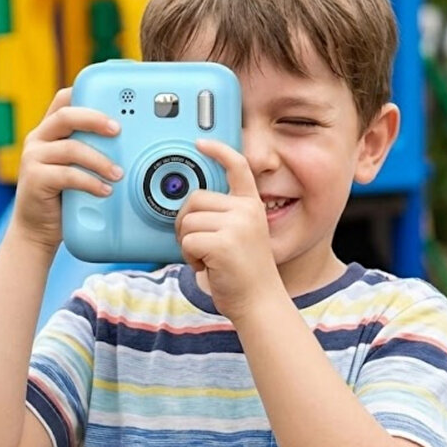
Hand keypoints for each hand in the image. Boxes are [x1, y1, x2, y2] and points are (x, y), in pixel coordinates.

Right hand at [11, 87, 122, 253]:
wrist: (37, 229)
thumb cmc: (64, 197)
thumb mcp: (79, 168)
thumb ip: (93, 152)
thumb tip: (131, 145)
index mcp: (50, 130)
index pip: (65, 100)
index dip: (86, 93)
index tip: (114, 100)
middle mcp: (39, 138)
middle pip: (66, 116)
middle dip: (95, 119)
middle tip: (118, 130)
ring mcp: (34, 157)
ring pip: (71, 148)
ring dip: (100, 160)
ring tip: (118, 173)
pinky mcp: (34, 179)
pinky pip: (68, 175)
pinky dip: (90, 182)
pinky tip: (104, 190)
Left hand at [175, 139, 282, 321]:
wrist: (260, 303)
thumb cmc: (244, 275)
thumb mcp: (240, 237)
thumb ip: (222, 218)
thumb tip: (189, 209)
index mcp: (251, 206)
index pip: (238, 168)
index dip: (219, 151)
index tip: (202, 143)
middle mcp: (247, 211)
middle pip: (195, 199)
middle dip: (187, 222)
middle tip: (199, 245)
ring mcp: (236, 225)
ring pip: (187, 221)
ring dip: (188, 244)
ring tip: (208, 259)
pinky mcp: (223, 243)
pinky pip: (188, 240)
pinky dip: (190, 257)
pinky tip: (207, 267)